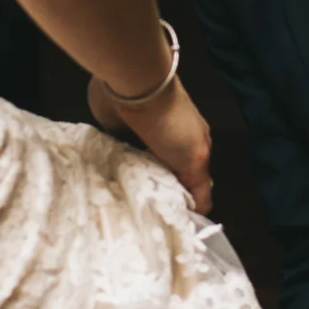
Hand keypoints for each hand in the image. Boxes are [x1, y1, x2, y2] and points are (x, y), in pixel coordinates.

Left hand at [88, 72, 212, 213]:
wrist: (135, 85)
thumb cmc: (171, 122)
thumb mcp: (195, 159)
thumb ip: (199, 187)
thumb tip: (200, 213)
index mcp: (192, 147)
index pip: (190, 182)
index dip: (183, 202)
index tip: (171, 224)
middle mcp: (167, 144)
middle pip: (161, 177)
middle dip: (155, 196)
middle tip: (144, 220)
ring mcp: (140, 139)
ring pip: (137, 170)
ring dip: (131, 185)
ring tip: (123, 209)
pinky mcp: (115, 134)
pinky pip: (114, 159)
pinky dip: (111, 171)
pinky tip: (107, 188)